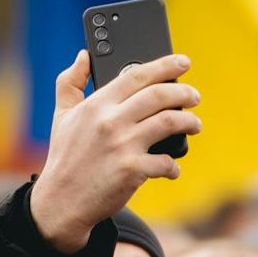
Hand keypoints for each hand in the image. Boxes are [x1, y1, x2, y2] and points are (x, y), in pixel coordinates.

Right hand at [29, 51, 199, 252]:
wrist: (61, 201)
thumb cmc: (64, 157)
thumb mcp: (61, 115)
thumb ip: (70, 82)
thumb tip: (83, 55)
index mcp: (96, 105)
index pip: (136, 75)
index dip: (164, 65)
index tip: (182, 62)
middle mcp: (111, 121)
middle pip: (159, 96)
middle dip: (184, 93)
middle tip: (194, 96)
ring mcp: (123, 146)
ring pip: (169, 123)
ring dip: (189, 122)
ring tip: (195, 124)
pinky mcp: (132, 171)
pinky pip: (165, 162)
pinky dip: (174, 165)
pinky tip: (173, 168)